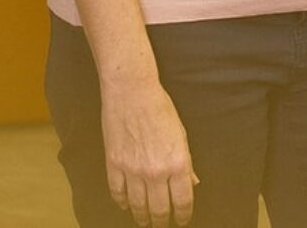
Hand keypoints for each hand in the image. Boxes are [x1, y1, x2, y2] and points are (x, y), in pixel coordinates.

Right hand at [99, 77, 197, 226]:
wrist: (132, 91)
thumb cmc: (159, 107)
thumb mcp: (181, 134)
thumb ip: (186, 163)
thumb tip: (192, 183)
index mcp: (178, 163)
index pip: (183, 201)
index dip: (183, 216)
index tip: (182, 220)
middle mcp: (156, 171)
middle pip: (159, 210)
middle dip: (161, 222)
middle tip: (161, 225)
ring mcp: (133, 170)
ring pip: (138, 206)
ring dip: (142, 217)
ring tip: (144, 220)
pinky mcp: (114, 164)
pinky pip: (118, 193)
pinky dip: (122, 202)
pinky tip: (125, 205)